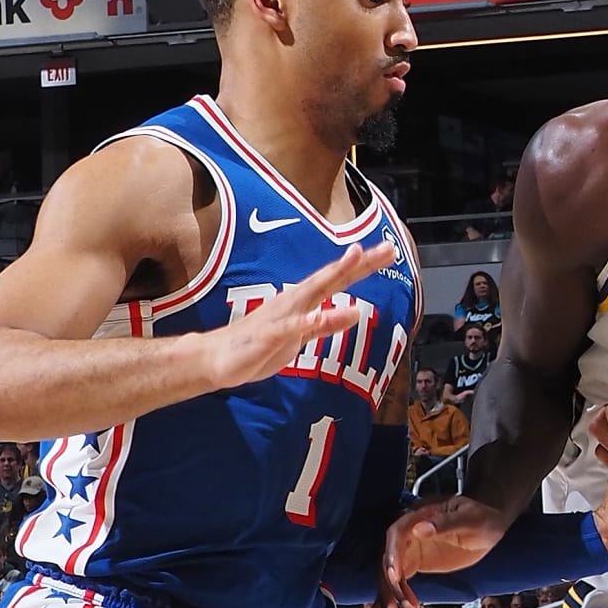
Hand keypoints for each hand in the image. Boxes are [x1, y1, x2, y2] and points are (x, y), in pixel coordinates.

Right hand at [203, 238, 394, 394]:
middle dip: (360, 262)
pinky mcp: (270, 336)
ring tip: (357, 257)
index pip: (338, 278)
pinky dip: (309, 321)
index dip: (364, 265)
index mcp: (303, 301)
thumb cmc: (261, 346)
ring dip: (335, 274)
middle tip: (387, 248)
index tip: (389, 250)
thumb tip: (355, 313)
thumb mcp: (302, 337)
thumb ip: (326, 325)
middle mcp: (295, 301)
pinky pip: (292, 327)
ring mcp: (282, 316)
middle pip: (332, 277)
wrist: (219, 359)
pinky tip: (324, 314)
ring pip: (314, 292)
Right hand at [378, 496, 506, 607]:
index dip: (392, 556)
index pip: (396, 535)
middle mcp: (408, 534)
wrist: (489, 526)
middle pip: (388, 561)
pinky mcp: (414, 565)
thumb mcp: (469, 518)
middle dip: (389, 587)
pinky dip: (394, 601)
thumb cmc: (482, 517)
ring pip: (389, 576)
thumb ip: (445, 524)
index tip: (394, 577)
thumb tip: (420, 528)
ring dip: (388, 599)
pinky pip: (398, 584)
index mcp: (418, 517)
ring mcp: (409, 550)